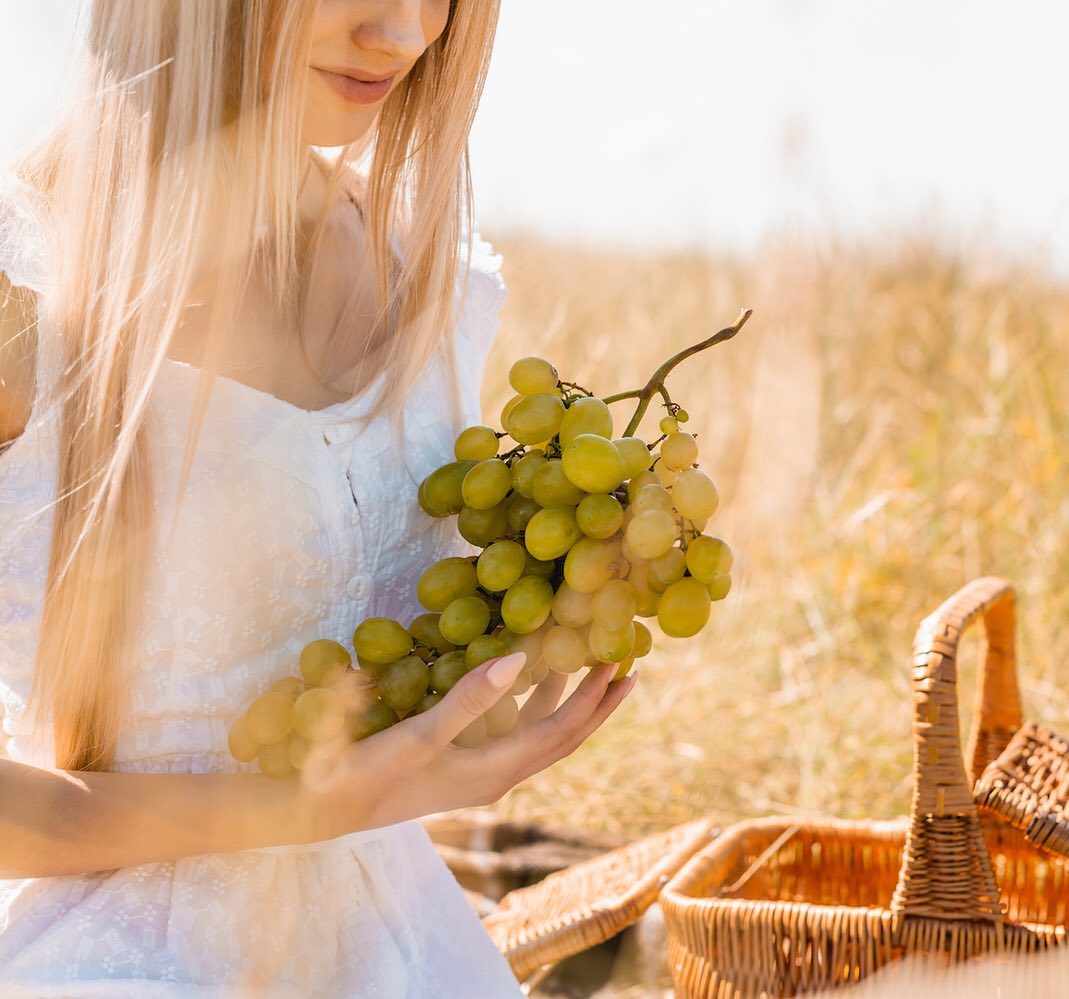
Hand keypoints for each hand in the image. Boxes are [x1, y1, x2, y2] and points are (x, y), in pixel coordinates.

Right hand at [302, 654, 636, 838]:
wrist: (327, 810)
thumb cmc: (371, 775)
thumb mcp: (422, 735)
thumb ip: (472, 699)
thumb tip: (522, 659)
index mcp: (497, 771)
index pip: (562, 731)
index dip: (594, 699)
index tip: (623, 665)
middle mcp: (498, 775)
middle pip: (562, 736)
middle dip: (596, 703)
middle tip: (627, 666)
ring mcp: (480, 772)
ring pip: (538, 732)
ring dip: (565, 701)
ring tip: (587, 666)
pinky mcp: (462, 765)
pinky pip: (513, 731)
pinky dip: (531, 704)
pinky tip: (525, 680)